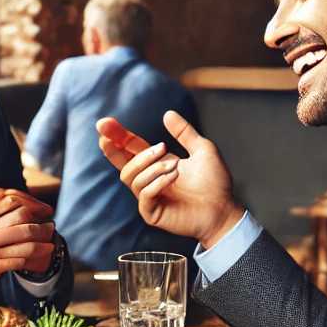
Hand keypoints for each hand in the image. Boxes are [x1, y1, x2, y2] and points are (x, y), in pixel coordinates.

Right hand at [0, 184, 55, 305]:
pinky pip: (19, 258)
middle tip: (48, 217)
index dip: (26, 199)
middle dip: (38, 214)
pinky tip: (43, 254)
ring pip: (23, 236)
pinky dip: (34, 255)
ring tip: (51, 235)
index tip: (37, 205)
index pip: (6, 198)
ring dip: (41, 235)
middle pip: (19, 213)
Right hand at [98, 110, 243, 248]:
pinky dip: (158, 182)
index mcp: (156, 164)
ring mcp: (149, 198)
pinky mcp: (152, 213)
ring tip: (175, 164)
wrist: (224, 210)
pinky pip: (144, 193)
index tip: (103, 123)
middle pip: (122, 164)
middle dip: (116, 149)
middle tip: (117, 138)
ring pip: (131, 177)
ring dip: (150, 166)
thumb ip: (184, 132)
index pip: (130, 149)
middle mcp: (149, 181)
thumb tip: (167, 113)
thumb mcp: (202, 149)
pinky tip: (174, 176)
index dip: (116, 136)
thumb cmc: (215, 183)